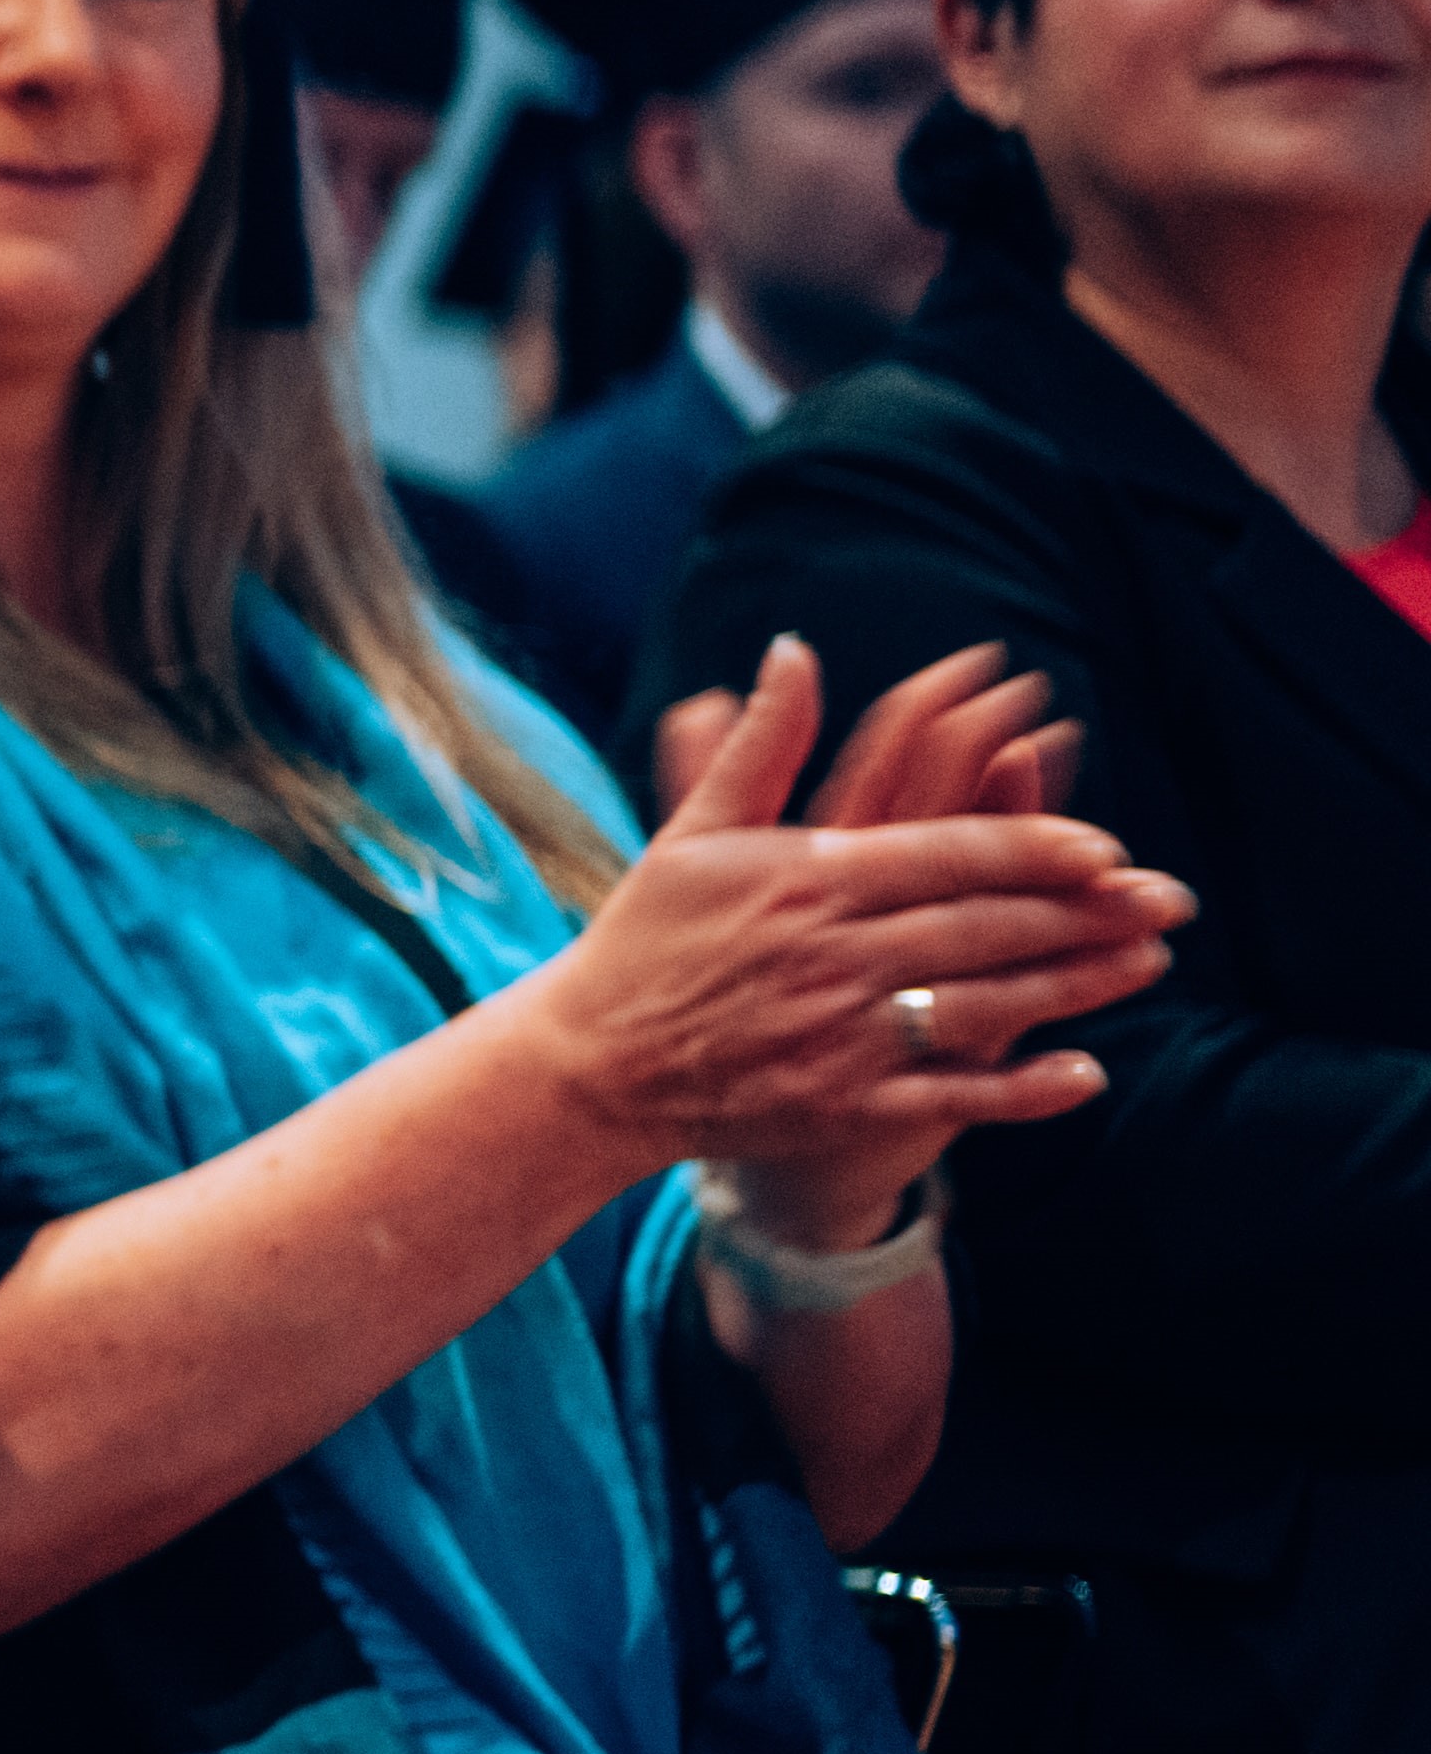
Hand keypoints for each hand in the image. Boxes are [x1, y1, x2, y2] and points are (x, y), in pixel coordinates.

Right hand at [528, 635, 1176, 1203]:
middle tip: (1167, 899)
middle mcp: (832, 956)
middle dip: (1087, 912)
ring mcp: (840, 1035)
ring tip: (1147, 962)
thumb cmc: (644, 941)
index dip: (1036, 848)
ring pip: (985, 1005)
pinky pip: (950, 1096)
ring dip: (1076, 985)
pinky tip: (1086, 1071)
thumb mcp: (693, 831)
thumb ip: (760, 743)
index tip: (1107, 845)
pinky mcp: (840, 1104)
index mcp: (806, 881)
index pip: (948, 856)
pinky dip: (1022, 1088)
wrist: (587, 1067)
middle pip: (987, 927)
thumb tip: (797, 649)